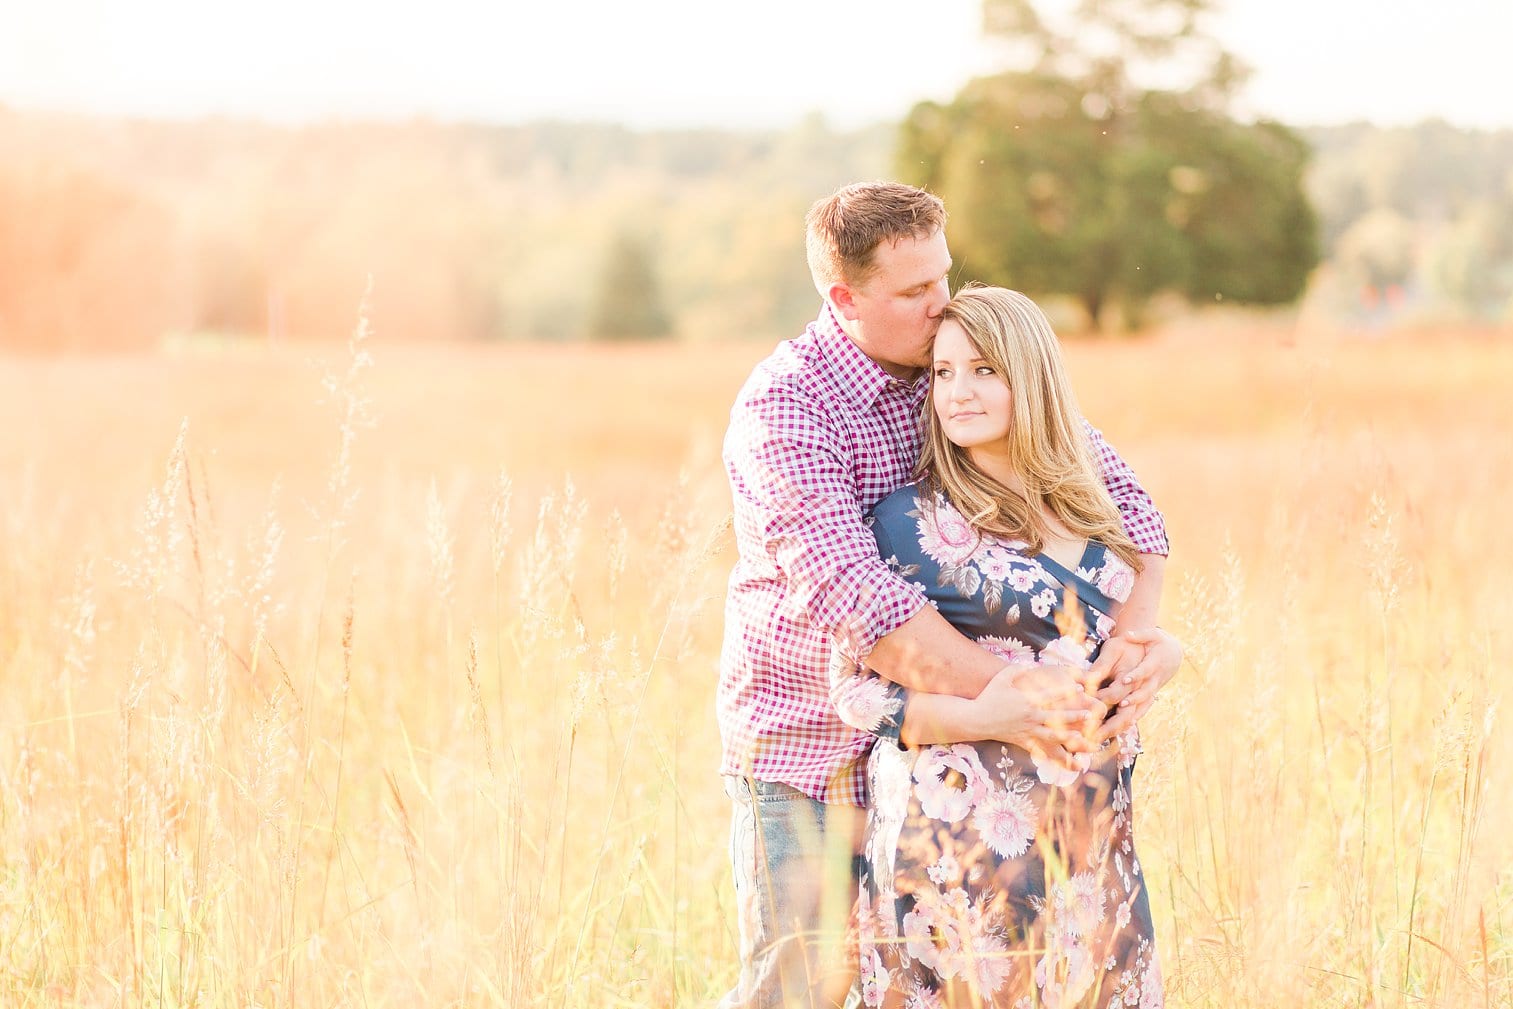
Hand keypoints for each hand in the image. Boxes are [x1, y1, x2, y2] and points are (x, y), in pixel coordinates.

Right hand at [970, 664, 1102, 760]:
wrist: (976, 719)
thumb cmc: (989, 696)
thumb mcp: (1002, 678)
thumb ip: (1018, 669)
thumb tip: (1032, 664)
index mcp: (1027, 700)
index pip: (1051, 695)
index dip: (1067, 690)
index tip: (1080, 688)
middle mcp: (1030, 716)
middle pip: (1056, 716)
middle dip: (1075, 716)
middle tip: (1091, 714)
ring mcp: (1027, 730)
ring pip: (1052, 736)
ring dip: (1068, 738)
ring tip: (1083, 741)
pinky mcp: (1023, 741)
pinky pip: (1040, 750)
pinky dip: (1052, 756)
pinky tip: (1064, 761)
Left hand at [1094, 627, 1182, 741]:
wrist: (1173, 654)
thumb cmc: (1159, 642)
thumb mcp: (1153, 635)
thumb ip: (1140, 635)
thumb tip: (1128, 634)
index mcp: (1154, 663)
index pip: (1145, 670)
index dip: (1136, 675)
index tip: (1124, 680)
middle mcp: (1155, 679)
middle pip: (1144, 692)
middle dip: (1132, 699)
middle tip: (1120, 705)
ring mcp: (1154, 689)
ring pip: (1143, 704)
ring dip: (1131, 713)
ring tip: (1118, 721)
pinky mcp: (1152, 695)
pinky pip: (1144, 708)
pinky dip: (1135, 718)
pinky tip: (1123, 727)